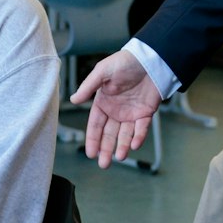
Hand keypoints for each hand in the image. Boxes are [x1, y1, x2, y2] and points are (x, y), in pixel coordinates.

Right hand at [70, 50, 161, 166]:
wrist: (149, 58)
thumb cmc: (124, 62)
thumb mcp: (102, 72)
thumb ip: (88, 87)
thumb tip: (73, 100)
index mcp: (103, 102)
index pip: (95, 125)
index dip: (93, 139)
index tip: (90, 153)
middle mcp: (116, 111)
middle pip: (109, 134)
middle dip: (106, 149)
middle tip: (103, 164)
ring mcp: (131, 113)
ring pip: (125, 135)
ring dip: (122, 146)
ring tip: (120, 157)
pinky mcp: (146, 113)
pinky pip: (142, 128)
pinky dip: (139, 137)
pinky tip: (135, 145)